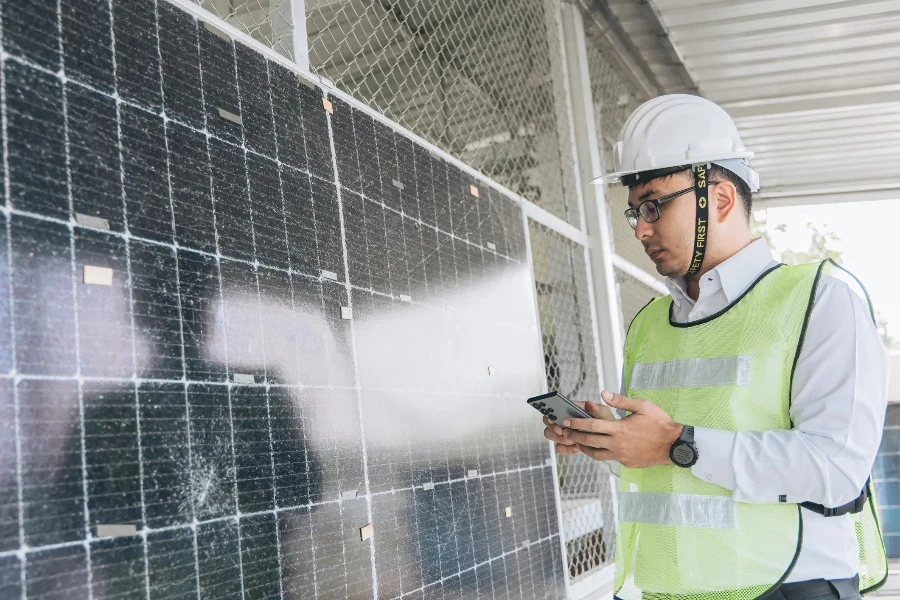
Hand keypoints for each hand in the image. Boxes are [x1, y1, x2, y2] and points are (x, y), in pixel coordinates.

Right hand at [543, 400, 614, 455]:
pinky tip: (576, 448)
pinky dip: (566, 449)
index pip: (553, 409)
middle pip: (548, 423)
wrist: (610, 436)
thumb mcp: (604, 414)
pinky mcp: (566, 444)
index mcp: (570, 410)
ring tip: (572, 441)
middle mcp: (564, 420)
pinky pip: (560, 448)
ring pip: (551, 435)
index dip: (551, 415)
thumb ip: (596, 410)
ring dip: (559, 439)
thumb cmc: (605, 421)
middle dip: (553, 429)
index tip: (555, 420)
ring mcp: (564, 432)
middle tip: (563, 432)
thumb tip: (589, 403)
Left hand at [561, 391, 683, 468]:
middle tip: (565, 432)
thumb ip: (621, 401)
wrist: (675, 446)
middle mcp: (617, 444)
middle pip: (589, 441)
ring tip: (579, 442)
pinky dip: (601, 453)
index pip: (592, 426)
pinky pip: (610, 458)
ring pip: (596, 454)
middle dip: (575, 436)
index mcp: (619, 429)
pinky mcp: (626, 463)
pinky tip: (600, 448)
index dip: (577, 423)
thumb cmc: (660, 424)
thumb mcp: (642, 406)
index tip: (566, 421)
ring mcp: (621, 456)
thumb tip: (603, 394)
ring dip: (585, 448)